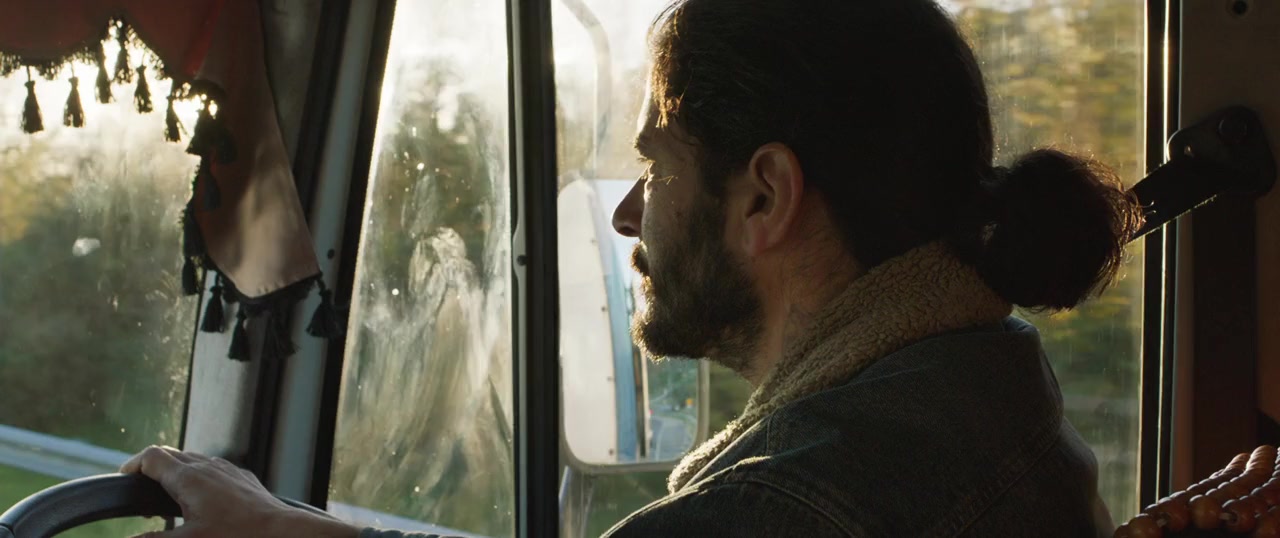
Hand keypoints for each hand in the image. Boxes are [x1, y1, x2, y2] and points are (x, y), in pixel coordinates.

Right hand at [120, 446, 359, 537]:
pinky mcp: (240, 476)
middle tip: (140, 490)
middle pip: (170, 454)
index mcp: (188, 478)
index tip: (123, 479)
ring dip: (174, 472)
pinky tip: (199, 497)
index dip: (133, 465)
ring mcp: (225, 468)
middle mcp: (206, 466)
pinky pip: (212, 467)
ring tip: (165, 496)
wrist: (280, 530)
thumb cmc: (236, 535)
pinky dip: (196, 476)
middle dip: (151, 468)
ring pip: (192, 459)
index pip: (152, 457)